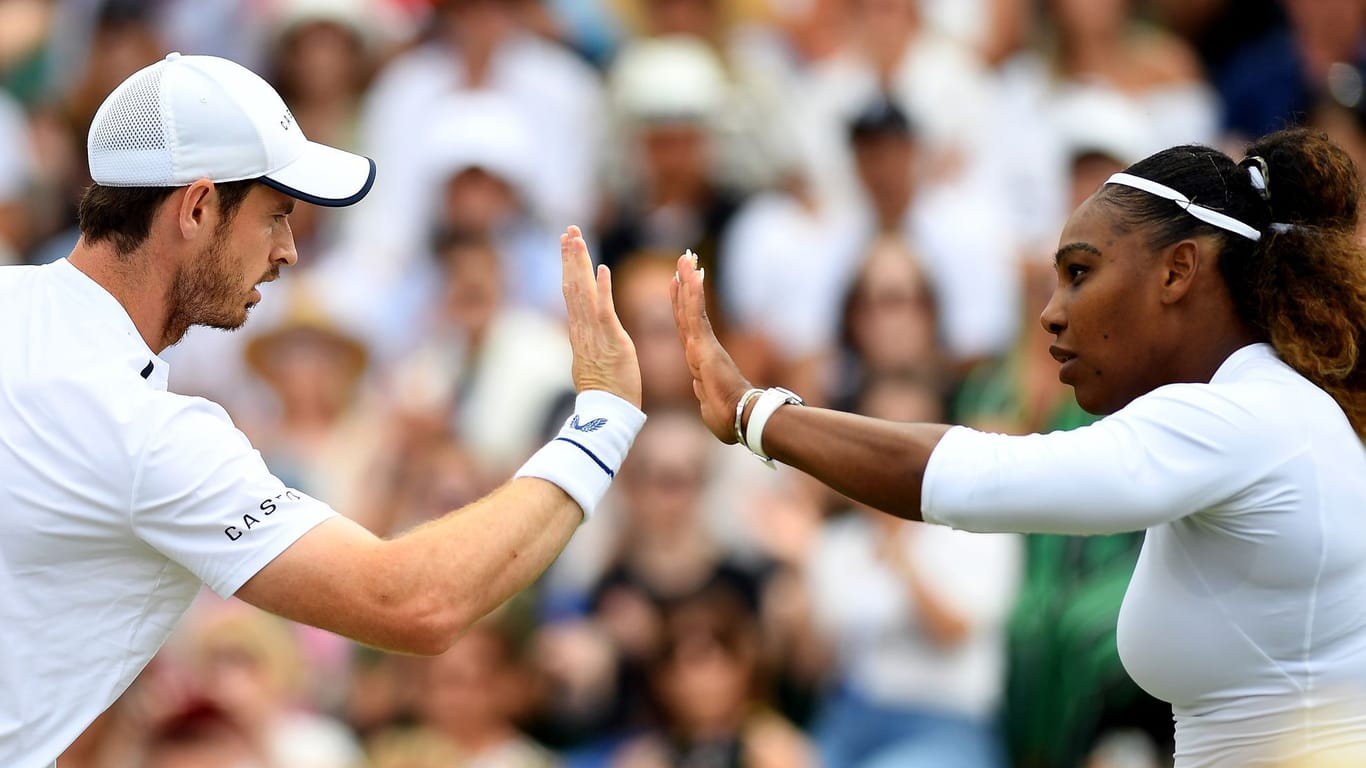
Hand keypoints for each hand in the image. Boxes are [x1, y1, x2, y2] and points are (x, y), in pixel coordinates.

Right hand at [561, 226, 641, 407]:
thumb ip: (586, 345)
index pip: (572, 293)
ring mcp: (595, 334)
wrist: (607, 413)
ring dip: (580, 263)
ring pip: (583, 292)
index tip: (568, 245)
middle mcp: (582, 329)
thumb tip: (581, 336)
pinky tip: (601, 267)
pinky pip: (605, 310)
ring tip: (576, 238)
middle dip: (570, 256)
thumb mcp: (590, 362)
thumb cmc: (604, 392)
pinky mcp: (612, 340)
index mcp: (579, 333)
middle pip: (572, 285)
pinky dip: (602, 288)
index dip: (569, 267)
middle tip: (569, 230)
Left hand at [670, 250, 750, 442]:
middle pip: (687, 311)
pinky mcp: (704, 345)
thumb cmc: (728, 418)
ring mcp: (702, 344)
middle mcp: (700, 348)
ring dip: (688, 281)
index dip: (681, 304)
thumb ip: (702, 393)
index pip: (686, 327)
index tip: (678, 284)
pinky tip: (691, 274)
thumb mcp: (709, 404)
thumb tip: (699, 389)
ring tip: (685, 257)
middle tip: (684, 258)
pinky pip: (696, 314)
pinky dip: (693, 294)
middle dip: (684, 284)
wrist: (741, 419)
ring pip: (691, 308)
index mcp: (698, 361)